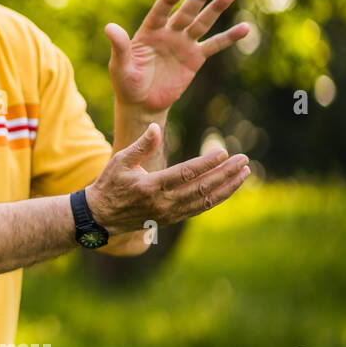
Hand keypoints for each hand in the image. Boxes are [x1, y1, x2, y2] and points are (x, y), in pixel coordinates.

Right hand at [85, 122, 249, 234]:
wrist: (100, 217)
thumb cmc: (109, 184)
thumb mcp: (120, 161)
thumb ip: (141, 145)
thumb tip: (155, 127)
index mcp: (150, 186)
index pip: (186, 173)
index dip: (207, 163)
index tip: (224, 152)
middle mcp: (163, 202)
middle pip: (202, 188)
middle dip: (226, 174)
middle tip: (244, 160)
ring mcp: (169, 213)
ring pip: (205, 201)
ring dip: (228, 187)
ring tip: (244, 173)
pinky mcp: (171, 218)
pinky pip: (200, 208)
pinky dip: (217, 198)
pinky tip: (228, 187)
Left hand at [105, 0, 249, 113]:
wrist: (142, 103)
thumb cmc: (127, 83)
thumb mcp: (120, 66)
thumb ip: (119, 46)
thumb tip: (109, 26)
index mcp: (148, 31)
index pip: (160, 11)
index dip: (169, 0)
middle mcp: (168, 33)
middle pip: (185, 12)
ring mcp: (183, 43)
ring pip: (202, 23)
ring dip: (215, 9)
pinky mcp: (195, 57)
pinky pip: (214, 45)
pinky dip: (229, 37)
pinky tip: (245, 28)